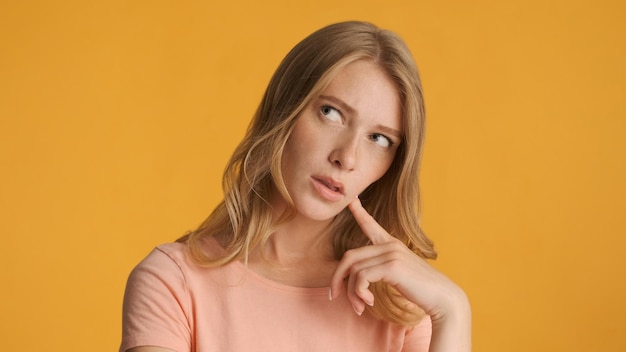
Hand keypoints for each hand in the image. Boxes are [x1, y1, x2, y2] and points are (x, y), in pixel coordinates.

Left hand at [329, 198, 470, 349]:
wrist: (443, 298)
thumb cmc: (421, 290)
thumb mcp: (397, 276)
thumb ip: (379, 270)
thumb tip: (355, 278)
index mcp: (392, 245)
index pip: (371, 225)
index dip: (359, 212)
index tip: (351, 199)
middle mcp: (390, 245)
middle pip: (350, 256)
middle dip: (337, 277)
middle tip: (334, 296)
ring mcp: (391, 253)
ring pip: (353, 270)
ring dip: (351, 293)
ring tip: (360, 307)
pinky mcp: (392, 266)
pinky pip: (361, 278)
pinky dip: (359, 293)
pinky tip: (369, 302)